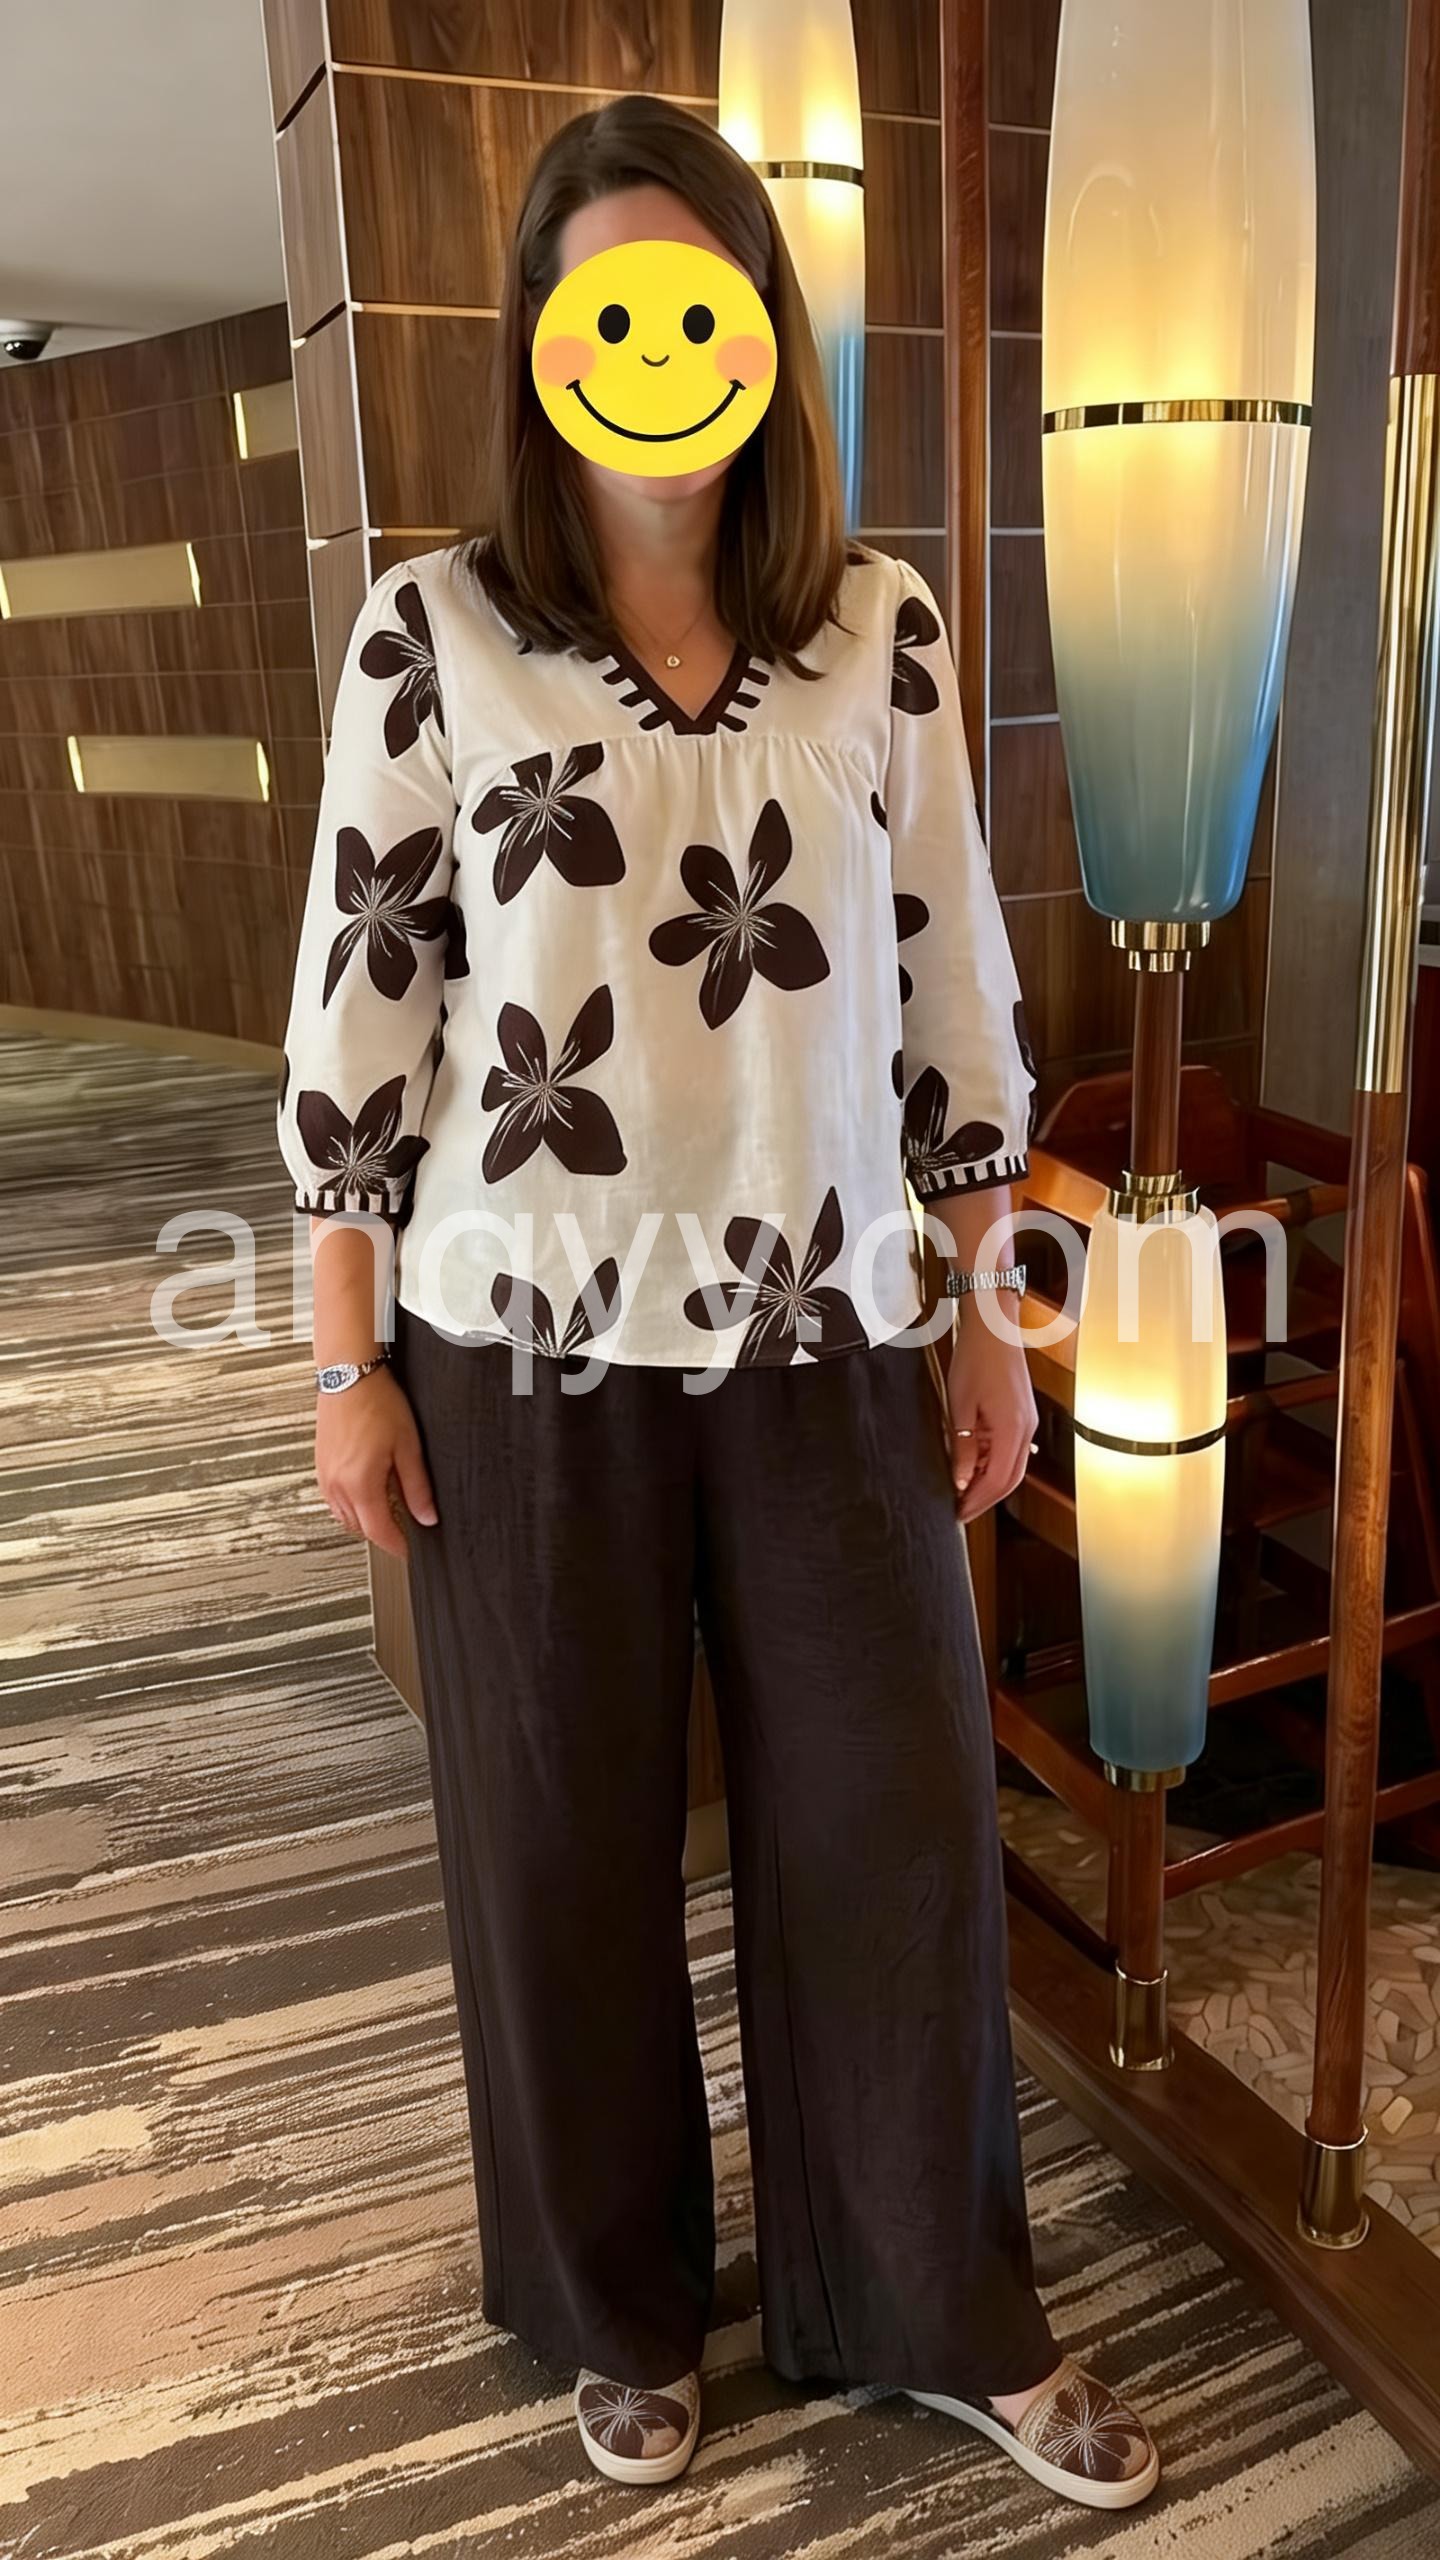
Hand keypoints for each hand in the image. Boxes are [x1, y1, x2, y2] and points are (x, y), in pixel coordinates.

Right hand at [315, 1366, 437, 1558]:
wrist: (349, 1375)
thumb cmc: (377, 1402)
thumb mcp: (408, 1447)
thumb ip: (417, 1487)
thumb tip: (427, 1516)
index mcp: (359, 1484)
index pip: (379, 1532)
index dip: (398, 1546)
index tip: (410, 1552)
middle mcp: (337, 1485)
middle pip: (361, 1528)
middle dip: (383, 1532)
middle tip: (405, 1527)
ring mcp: (325, 1476)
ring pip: (345, 1516)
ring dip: (366, 1518)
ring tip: (388, 1506)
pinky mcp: (321, 1466)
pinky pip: (334, 1499)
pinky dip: (351, 1503)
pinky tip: (367, 1489)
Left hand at [944, 1305, 1036, 1521]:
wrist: (994, 1327)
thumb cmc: (975, 1359)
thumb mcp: (960, 1406)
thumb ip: (963, 1447)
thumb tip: (962, 1480)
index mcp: (1012, 1429)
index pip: (998, 1481)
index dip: (978, 1501)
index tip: (959, 1513)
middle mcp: (1026, 1429)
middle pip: (1011, 1479)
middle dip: (985, 1498)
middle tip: (961, 1510)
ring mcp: (1028, 1422)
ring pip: (1013, 1466)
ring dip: (989, 1481)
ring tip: (962, 1489)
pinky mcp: (1023, 1415)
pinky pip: (1012, 1448)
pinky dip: (993, 1462)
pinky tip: (973, 1463)